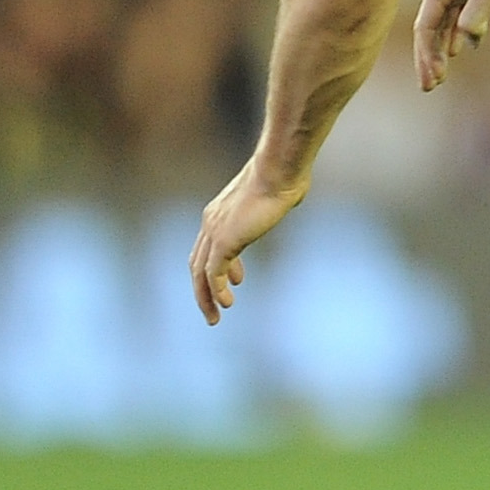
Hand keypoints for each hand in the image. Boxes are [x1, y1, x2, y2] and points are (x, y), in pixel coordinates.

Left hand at [190, 160, 306, 324]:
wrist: (278, 172)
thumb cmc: (284, 178)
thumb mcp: (277, 192)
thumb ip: (277, 200)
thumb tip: (292, 194)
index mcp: (219, 212)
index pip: (208, 247)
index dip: (218, 267)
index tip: (238, 280)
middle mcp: (210, 222)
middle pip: (197, 263)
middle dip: (203, 289)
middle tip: (214, 310)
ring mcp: (214, 231)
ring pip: (200, 272)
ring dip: (206, 297)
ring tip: (215, 317)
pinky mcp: (224, 241)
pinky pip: (213, 273)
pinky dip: (217, 290)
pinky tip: (227, 303)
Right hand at [415, 0, 489, 89]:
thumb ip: (475, 17)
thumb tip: (464, 41)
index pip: (426, 25)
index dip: (426, 55)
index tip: (432, 80)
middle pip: (429, 24)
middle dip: (428, 56)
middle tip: (429, 86)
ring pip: (443, 19)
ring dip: (441, 46)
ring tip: (439, 73)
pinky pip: (458, 12)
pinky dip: (456, 31)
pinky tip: (458, 48)